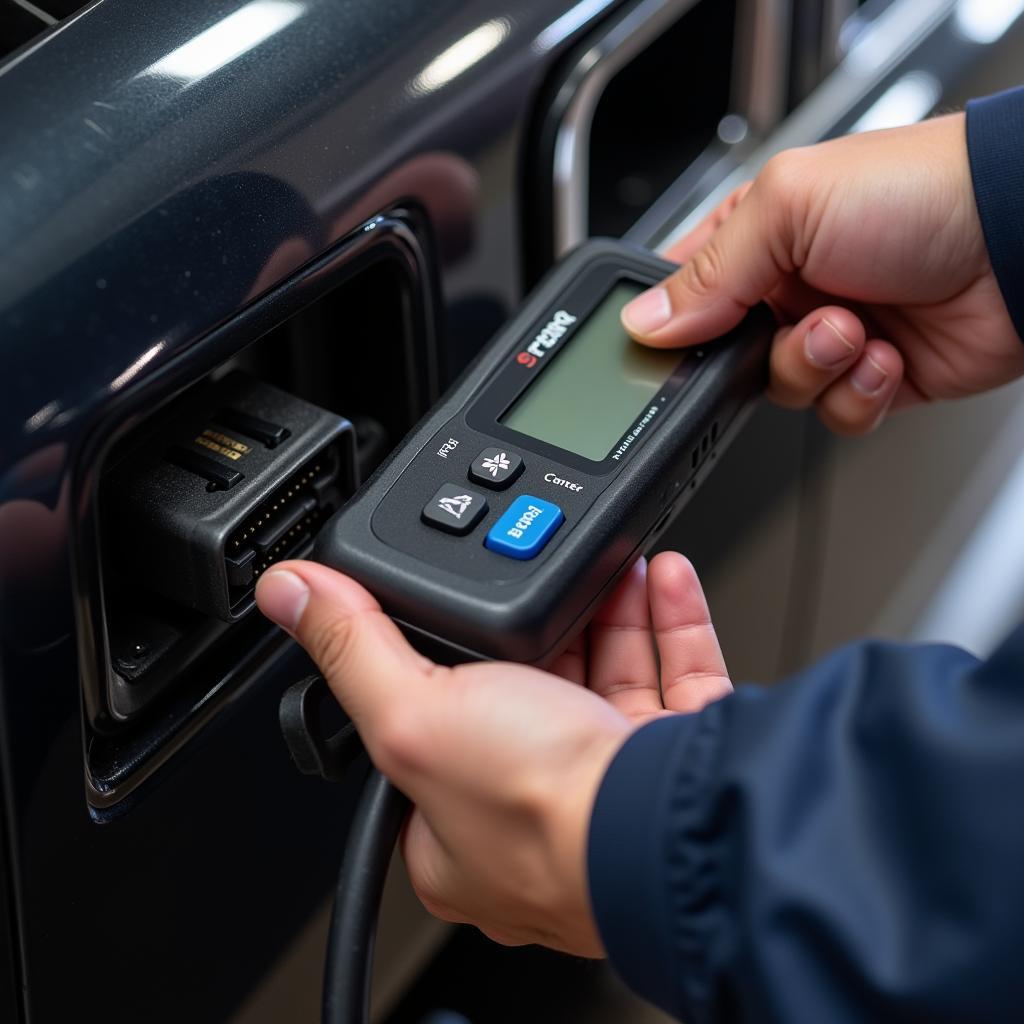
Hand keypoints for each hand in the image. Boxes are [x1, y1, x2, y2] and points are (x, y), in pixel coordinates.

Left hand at [255, 552, 729, 956]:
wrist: (675, 834)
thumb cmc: (543, 815)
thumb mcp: (416, 717)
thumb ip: (353, 650)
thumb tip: (290, 595)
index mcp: (453, 823)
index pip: (435, 719)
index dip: (444, 656)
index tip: (461, 605)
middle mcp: (535, 809)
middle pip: (531, 687)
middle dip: (542, 620)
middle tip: (546, 568)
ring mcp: (608, 786)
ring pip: (607, 674)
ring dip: (612, 610)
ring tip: (613, 562)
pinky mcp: (673, 762)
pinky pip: (674, 677)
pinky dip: (669, 623)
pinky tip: (664, 580)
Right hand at [621, 114, 1023, 434]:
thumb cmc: (924, 192)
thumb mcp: (789, 208)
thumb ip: (708, 272)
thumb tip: (645, 323)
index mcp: (759, 237)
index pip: (686, 291)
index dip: (674, 324)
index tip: (674, 343)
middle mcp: (792, 289)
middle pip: (727, 359)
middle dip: (758, 352)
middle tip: (788, 323)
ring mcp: (834, 336)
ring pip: (780, 393)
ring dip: (815, 368)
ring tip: (854, 329)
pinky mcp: (874, 378)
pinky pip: (835, 416)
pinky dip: (859, 394)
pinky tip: (886, 355)